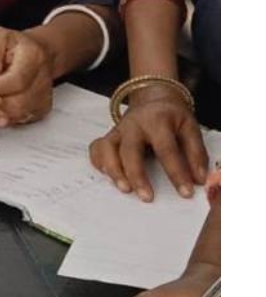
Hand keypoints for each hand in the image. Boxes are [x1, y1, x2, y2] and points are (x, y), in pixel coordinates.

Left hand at [0, 26, 53, 124]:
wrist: (37, 52)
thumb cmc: (12, 44)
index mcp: (34, 57)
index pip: (15, 81)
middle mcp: (44, 80)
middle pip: (17, 104)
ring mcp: (44, 98)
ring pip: (16, 115)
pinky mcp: (41, 110)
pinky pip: (19, 120)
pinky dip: (2, 117)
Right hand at [89, 90, 208, 199]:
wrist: (153, 99)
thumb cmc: (172, 118)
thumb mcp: (190, 128)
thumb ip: (196, 153)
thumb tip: (199, 179)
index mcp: (157, 120)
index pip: (166, 149)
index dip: (176, 172)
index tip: (186, 193)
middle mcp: (133, 124)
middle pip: (129, 150)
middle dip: (137, 175)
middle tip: (147, 197)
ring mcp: (117, 130)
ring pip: (107, 149)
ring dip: (114, 170)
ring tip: (125, 189)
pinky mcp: (109, 136)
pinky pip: (96, 149)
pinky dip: (100, 163)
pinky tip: (110, 176)